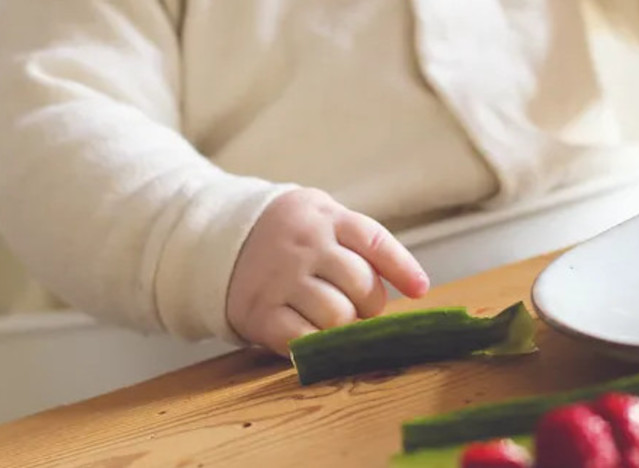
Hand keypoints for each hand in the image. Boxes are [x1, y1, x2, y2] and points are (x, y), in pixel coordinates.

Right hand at [227, 189, 428, 355]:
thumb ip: (361, 242)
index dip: (403, 268)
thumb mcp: (322, 216)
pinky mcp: (260, 312)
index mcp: (325, 218)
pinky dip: (317, 345)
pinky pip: (303, 339)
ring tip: (336, 320)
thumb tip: (413, 286)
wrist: (218, 237)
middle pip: (361, 285)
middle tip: (359, 307)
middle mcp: (304, 245)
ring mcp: (280, 279)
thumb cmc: (289, 234)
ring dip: (346, 327)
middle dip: (370, 305)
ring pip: (337, 316)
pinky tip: (314, 335)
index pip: (374, 241)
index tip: (420, 290)